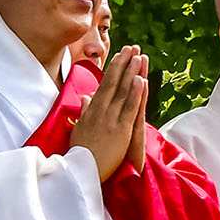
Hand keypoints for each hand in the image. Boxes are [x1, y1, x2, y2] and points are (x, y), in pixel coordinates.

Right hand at [70, 45, 148, 182]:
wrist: (82, 171)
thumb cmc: (80, 153)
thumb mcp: (79, 129)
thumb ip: (85, 112)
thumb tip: (87, 97)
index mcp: (92, 110)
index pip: (105, 84)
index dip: (114, 68)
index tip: (121, 55)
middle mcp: (101, 111)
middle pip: (114, 83)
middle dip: (124, 64)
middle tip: (132, 47)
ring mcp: (111, 120)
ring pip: (123, 92)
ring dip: (131, 72)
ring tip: (138, 56)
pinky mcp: (121, 130)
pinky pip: (130, 108)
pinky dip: (136, 93)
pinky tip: (141, 79)